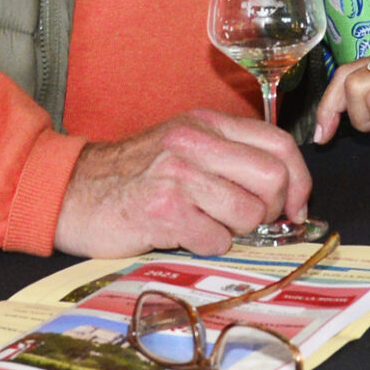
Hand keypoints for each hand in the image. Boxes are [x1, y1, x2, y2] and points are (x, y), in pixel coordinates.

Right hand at [54, 110, 312, 256]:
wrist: (70, 192)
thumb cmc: (133, 177)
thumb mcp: (183, 148)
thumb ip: (230, 158)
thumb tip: (286, 191)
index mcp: (207, 124)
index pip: (279, 145)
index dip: (299, 181)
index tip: (295, 208)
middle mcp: (195, 142)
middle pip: (273, 178)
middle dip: (271, 210)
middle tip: (249, 223)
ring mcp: (178, 174)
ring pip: (247, 213)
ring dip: (234, 231)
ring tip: (205, 226)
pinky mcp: (163, 209)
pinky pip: (215, 239)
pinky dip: (206, 246)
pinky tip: (183, 236)